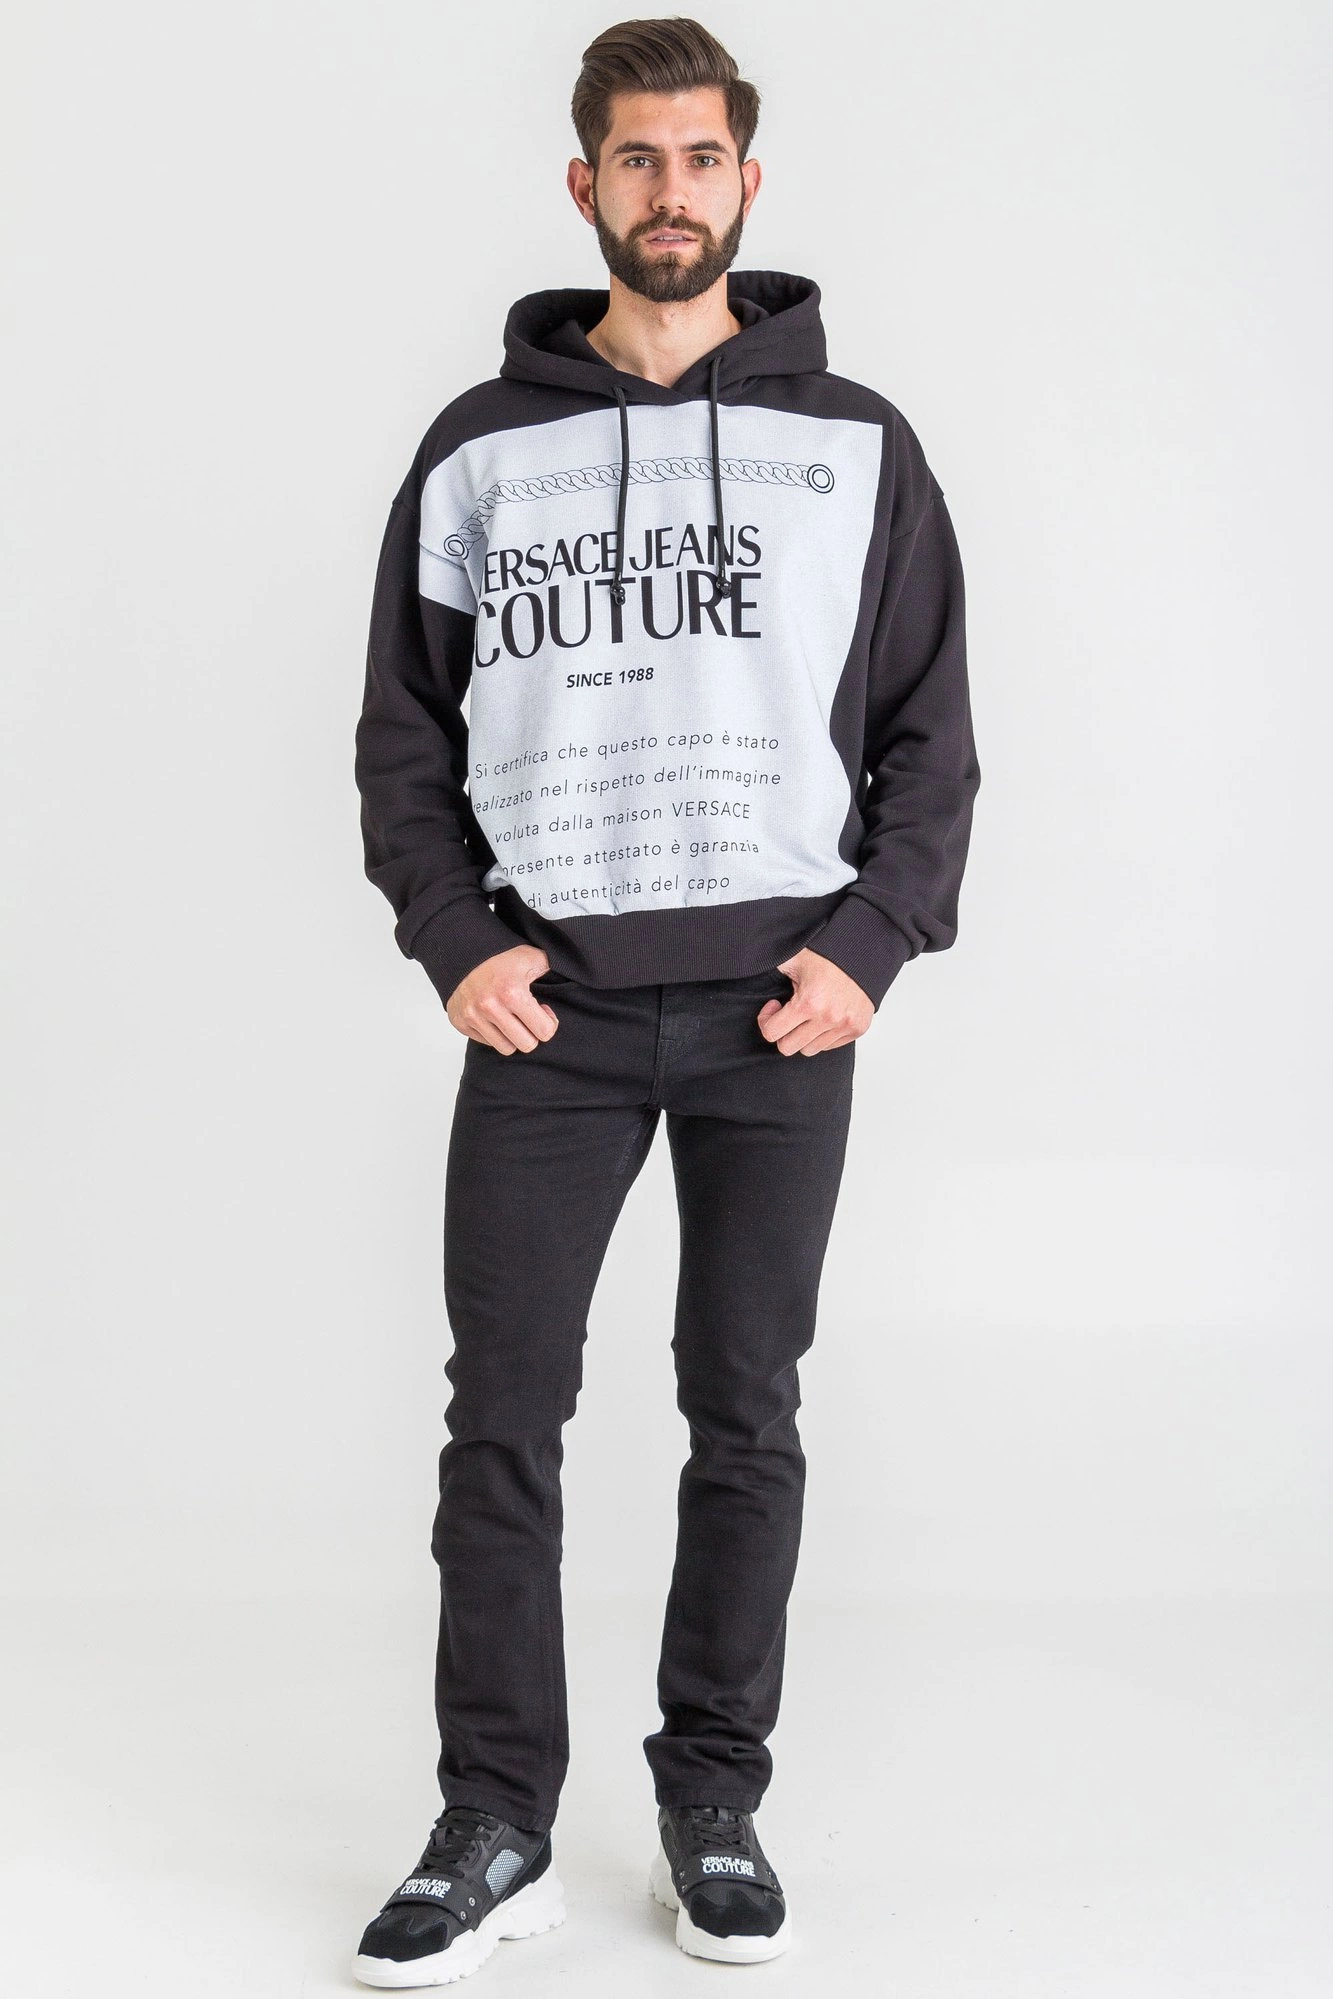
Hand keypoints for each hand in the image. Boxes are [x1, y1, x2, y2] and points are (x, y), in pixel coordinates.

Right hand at [446, 945, 561, 1052]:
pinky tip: (495, 1017)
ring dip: (513, 1037)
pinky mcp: (460, 1021)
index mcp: (512, 993)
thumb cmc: (501, 957)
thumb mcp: (532, 957)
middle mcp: (490, 1007)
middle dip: (532, 1033)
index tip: (543, 1011)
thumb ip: (554, 967)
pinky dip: (494, 1034)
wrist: (463, 952)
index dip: (548, 1023)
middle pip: (526, 1045)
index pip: (544, 1032)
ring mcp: (472, 1016)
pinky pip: (486, 1042)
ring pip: (506, 1048)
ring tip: (512, 1019)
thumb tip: (575, 972)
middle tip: (528, 1018)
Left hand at [758, 948, 873, 1054]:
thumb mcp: (792, 958)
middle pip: (788, 1047)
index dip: (767, 1020)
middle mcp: (828, 1018)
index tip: (774, 1006)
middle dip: (783, 1032)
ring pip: (810, 1049)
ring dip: (803, 1035)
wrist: (862, 952)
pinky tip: (822, 1016)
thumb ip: (770, 968)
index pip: (772, 1034)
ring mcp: (845, 1025)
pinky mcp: (858, 1028)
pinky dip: (822, 1036)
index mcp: (808, 1002)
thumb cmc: (826, 954)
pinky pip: (830, 1046)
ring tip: (807, 1014)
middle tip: (788, 1014)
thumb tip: (747, 967)